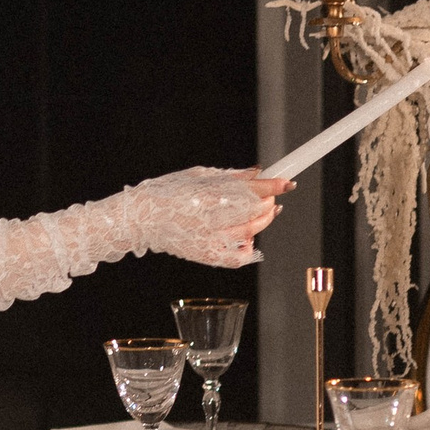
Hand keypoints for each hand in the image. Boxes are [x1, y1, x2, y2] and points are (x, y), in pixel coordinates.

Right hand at [124, 166, 289, 267]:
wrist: (142, 219)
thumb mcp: (198, 175)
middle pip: (257, 213)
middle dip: (268, 204)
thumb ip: (230, 176)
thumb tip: (257, 172)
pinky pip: (239, 257)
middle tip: (269, 199)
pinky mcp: (208, 256)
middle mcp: (211, 219)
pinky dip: (247, 248)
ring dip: (260, 222)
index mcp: (208, 194)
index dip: (274, 186)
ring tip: (256, 214)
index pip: (251, 191)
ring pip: (252, 233)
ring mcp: (210, 240)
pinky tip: (244, 237)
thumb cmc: (167, 192)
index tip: (287, 183)